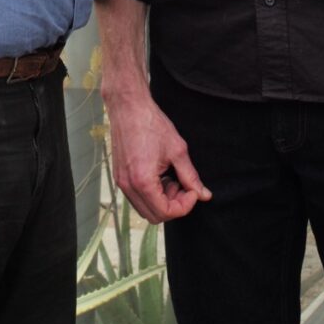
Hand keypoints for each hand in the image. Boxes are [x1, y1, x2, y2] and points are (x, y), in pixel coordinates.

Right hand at [106, 89, 210, 224]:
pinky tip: (161, 176)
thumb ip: (191, 176)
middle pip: (154, 216)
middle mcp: (128, 186)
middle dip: (173, 205)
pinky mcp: (120, 177)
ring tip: (172, 179)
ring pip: (145, 208)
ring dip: (162, 201)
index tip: (192, 191)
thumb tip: (203, 194)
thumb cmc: (151, 124)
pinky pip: (137, 197)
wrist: (128, 107)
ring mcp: (121, 182)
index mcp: (143, 181)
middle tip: (184, 187)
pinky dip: (152, 194)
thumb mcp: (177, 150)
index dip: (184, 206)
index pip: (166, 212)